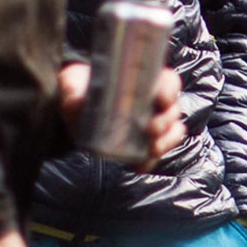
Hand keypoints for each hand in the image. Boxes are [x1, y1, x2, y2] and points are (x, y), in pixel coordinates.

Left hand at [57, 61, 187, 164]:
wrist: (74, 110)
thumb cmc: (80, 89)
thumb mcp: (73, 84)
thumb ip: (73, 90)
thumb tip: (77, 100)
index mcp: (145, 81)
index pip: (168, 82)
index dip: (169, 90)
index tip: (161, 98)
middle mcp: (154, 102)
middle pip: (173, 110)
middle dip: (166, 120)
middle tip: (151, 128)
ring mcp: (153, 123)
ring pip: (173, 131)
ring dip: (166, 141)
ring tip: (152, 148)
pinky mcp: (144, 144)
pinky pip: (157, 153)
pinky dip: (151, 160)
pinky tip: (139, 165)